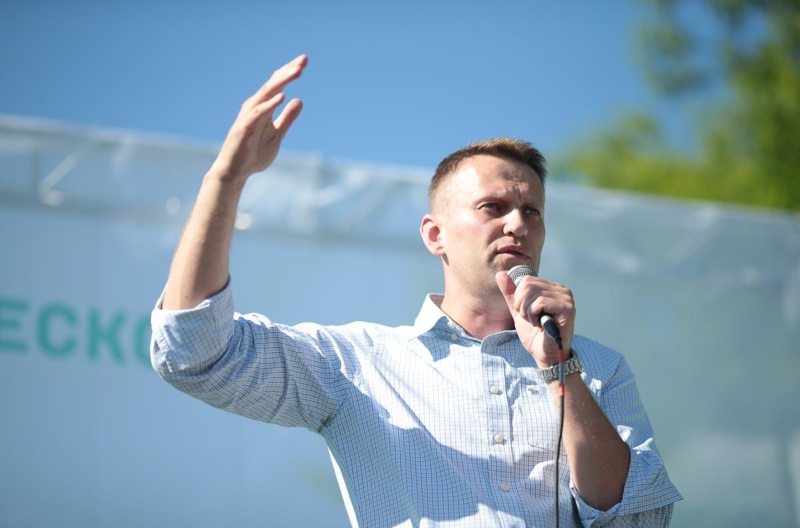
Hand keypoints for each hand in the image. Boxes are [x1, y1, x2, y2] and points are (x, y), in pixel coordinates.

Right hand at [209, 54, 307, 183]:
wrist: (236, 172)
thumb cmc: (254, 153)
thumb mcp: (277, 135)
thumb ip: (287, 118)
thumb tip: (299, 100)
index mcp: (263, 107)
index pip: (278, 85)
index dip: (289, 72)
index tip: (304, 61)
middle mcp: (255, 107)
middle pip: (273, 84)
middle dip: (288, 71)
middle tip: (303, 60)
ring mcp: (249, 116)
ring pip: (266, 94)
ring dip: (281, 82)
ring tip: (296, 72)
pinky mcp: (244, 127)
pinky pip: (258, 113)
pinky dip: (269, 104)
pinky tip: (282, 96)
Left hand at [495, 272, 575, 367]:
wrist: (544, 354)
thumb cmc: (534, 334)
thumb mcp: (518, 311)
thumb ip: (511, 293)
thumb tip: (501, 274)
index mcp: (552, 288)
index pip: (527, 280)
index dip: (519, 297)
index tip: (525, 313)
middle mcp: (562, 290)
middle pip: (528, 284)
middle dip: (521, 304)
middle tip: (530, 318)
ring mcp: (566, 298)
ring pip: (532, 292)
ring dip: (527, 311)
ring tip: (536, 322)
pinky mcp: (567, 309)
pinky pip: (540, 302)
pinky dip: (534, 315)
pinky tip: (541, 325)